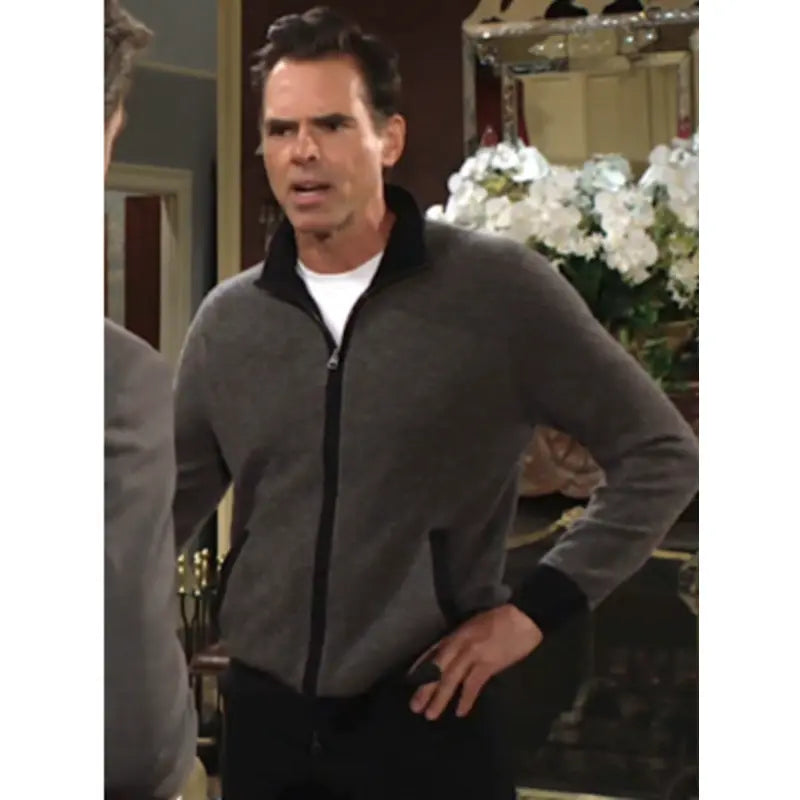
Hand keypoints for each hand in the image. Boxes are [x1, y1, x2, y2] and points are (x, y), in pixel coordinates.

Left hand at [409, 604, 542, 719]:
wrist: (522, 618)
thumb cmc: (499, 619)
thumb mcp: (473, 626)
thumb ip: (460, 640)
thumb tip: (450, 656)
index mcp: (455, 634)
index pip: (432, 653)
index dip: (420, 668)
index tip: (410, 682)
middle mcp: (459, 644)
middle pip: (437, 669)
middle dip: (424, 688)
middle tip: (414, 707)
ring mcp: (472, 654)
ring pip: (450, 678)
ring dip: (440, 697)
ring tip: (430, 714)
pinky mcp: (487, 664)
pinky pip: (472, 684)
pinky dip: (466, 699)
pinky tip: (460, 711)